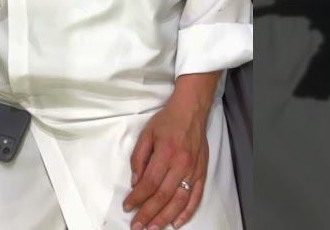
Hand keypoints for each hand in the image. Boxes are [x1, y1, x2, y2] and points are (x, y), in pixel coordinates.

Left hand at [123, 100, 210, 229]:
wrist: (191, 111)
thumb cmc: (167, 121)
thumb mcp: (146, 134)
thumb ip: (139, 159)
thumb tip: (136, 182)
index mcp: (166, 154)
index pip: (149, 183)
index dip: (137, 198)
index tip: (127, 207)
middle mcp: (182, 165)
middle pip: (163, 196)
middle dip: (148, 214)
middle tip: (137, 227)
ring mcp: (194, 171)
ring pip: (180, 201)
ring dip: (165, 218)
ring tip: (153, 229)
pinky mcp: (202, 173)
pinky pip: (196, 197)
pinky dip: (187, 213)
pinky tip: (176, 223)